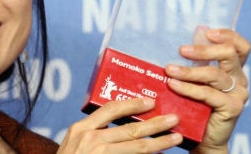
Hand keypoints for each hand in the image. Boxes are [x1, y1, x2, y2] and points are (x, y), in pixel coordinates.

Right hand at [58, 97, 182, 153]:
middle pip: (130, 129)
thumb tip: (122, 125)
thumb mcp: (75, 143)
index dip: (133, 104)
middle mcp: (90, 139)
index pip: (111, 110)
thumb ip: (94, 132)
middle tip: (174, 118)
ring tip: (176, 138)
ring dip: (160, 142)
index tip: (151, 102)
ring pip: (137, 148)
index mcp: (81, 128)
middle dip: (155, 123)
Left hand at [165, 28, 250, 152]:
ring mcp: (239, 94)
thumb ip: (196, 61)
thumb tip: (190, 35)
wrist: (202, 138)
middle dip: (204, 49)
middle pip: (229, 54)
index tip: (208, 32)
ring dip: (189, 71)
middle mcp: (240, 79)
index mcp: (234, 69)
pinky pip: (209, 93)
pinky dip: (189, 88)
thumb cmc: (195, 106)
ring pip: (215, 74)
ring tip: (169, 70)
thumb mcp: (196, 80)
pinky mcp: (233, 107)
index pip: (241, 46)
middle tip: (181, 50)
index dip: (228, 35)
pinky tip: (174, 85)